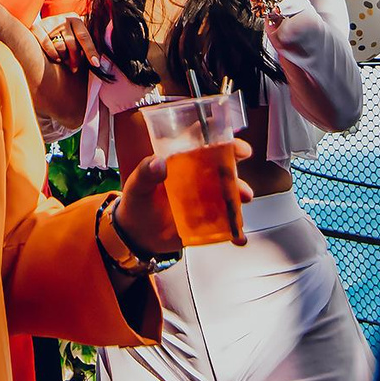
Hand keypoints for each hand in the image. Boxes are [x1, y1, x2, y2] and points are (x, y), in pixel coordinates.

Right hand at [37, 12, 94, 73]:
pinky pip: (47, 44)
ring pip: (60, 46)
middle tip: (74, 68)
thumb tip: (97, 60)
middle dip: (75, 59)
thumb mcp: (75, 37)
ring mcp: (49, 22)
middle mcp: (63, 18)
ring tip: (63, 60)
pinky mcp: (37, 27)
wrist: (41, 31)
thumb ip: (84, 44)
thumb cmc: (64, 38)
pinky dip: (52, 54)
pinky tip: (56, 59)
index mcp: (75, 19)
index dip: (90, 51)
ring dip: (63, 57)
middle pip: (72, 44)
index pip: (84, 37)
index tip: (96, 64)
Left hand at [115, 138, 254, 253]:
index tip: (238, 148)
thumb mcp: (137, 185)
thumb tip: (158, 163)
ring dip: (240, 199)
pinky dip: (235, 232)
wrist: (136, 234)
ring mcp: (206, 201)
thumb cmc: (138, 202)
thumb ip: (145, 172)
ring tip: (242, 204)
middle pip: (224, 170)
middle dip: (237, 175)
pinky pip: (226, 225)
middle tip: (243, 187)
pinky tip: (239, 237)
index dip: (225, 142)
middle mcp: (200, 179)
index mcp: (184, 162)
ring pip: (230, 196)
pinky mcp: (208, 222)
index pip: (206, 145)